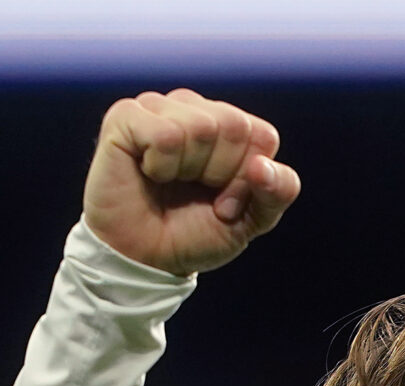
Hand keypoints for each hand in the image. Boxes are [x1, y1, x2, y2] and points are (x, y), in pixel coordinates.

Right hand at [82, 89, 300, 276]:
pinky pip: (164, 134)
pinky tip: (147, 172)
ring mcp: (159, 107)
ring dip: (187, 170)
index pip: (262, 136)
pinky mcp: (126, 116)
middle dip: (220, 174)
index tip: (226, 204)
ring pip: (200, 127)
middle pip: (234, 126)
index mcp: (230, 126)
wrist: (145, 259)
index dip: (247, 178)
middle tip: (196, 195)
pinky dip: (160, 165)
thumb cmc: (195, 234)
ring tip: (170, 183)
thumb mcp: (252, 220)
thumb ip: (278, 192)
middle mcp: (195, 108)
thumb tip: (262, 165)